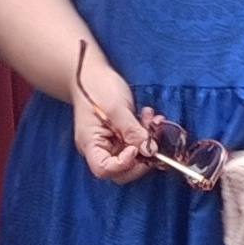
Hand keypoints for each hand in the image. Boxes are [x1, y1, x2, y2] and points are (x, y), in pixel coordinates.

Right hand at [67, 58, 156, 185]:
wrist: (91, 73)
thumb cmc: (96, 87)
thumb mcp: (116, 108)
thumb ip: (133, 131)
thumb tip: (150, 151)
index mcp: (91, 144)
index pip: (105, 170)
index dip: (124, 165)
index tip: (136, 148)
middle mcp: (100, 149)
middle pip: (121, 171)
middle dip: (141, 158)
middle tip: (152, 141)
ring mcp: (111, 143)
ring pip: (133, 158)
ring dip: (147, 143)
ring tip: (151, 121)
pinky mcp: (121, 136)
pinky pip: (136, 143)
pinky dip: (146, 134)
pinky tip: (149, 117)